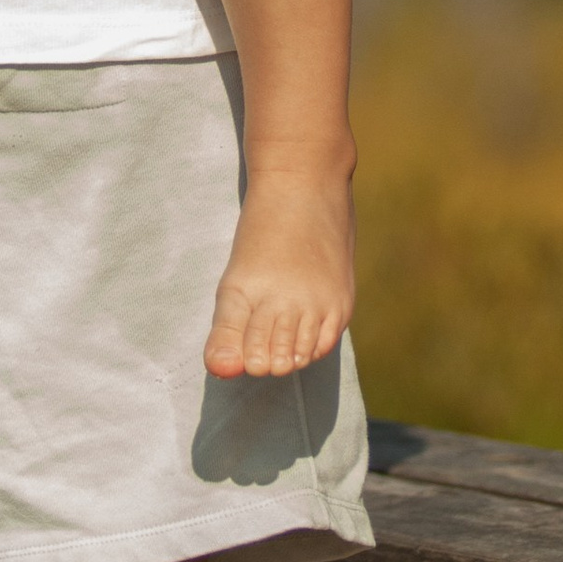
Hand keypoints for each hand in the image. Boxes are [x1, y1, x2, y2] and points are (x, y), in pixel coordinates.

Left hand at [204, 171, 356, 379]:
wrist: (303, 190)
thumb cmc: (261, 238)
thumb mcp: (234, 282)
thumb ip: (226, 331)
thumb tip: (220, 371)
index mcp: (249, 296)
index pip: (248, 357)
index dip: (244, 359)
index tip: (245, 348)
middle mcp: (285, 302)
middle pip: (276, 360)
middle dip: (267, 359)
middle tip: (267, 334)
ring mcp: (317, 303)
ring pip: (301, 356)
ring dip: (290, 354)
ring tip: (285, 329)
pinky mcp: (341, 301)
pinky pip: (325, 344)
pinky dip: (312, 347)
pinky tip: (304, 329)